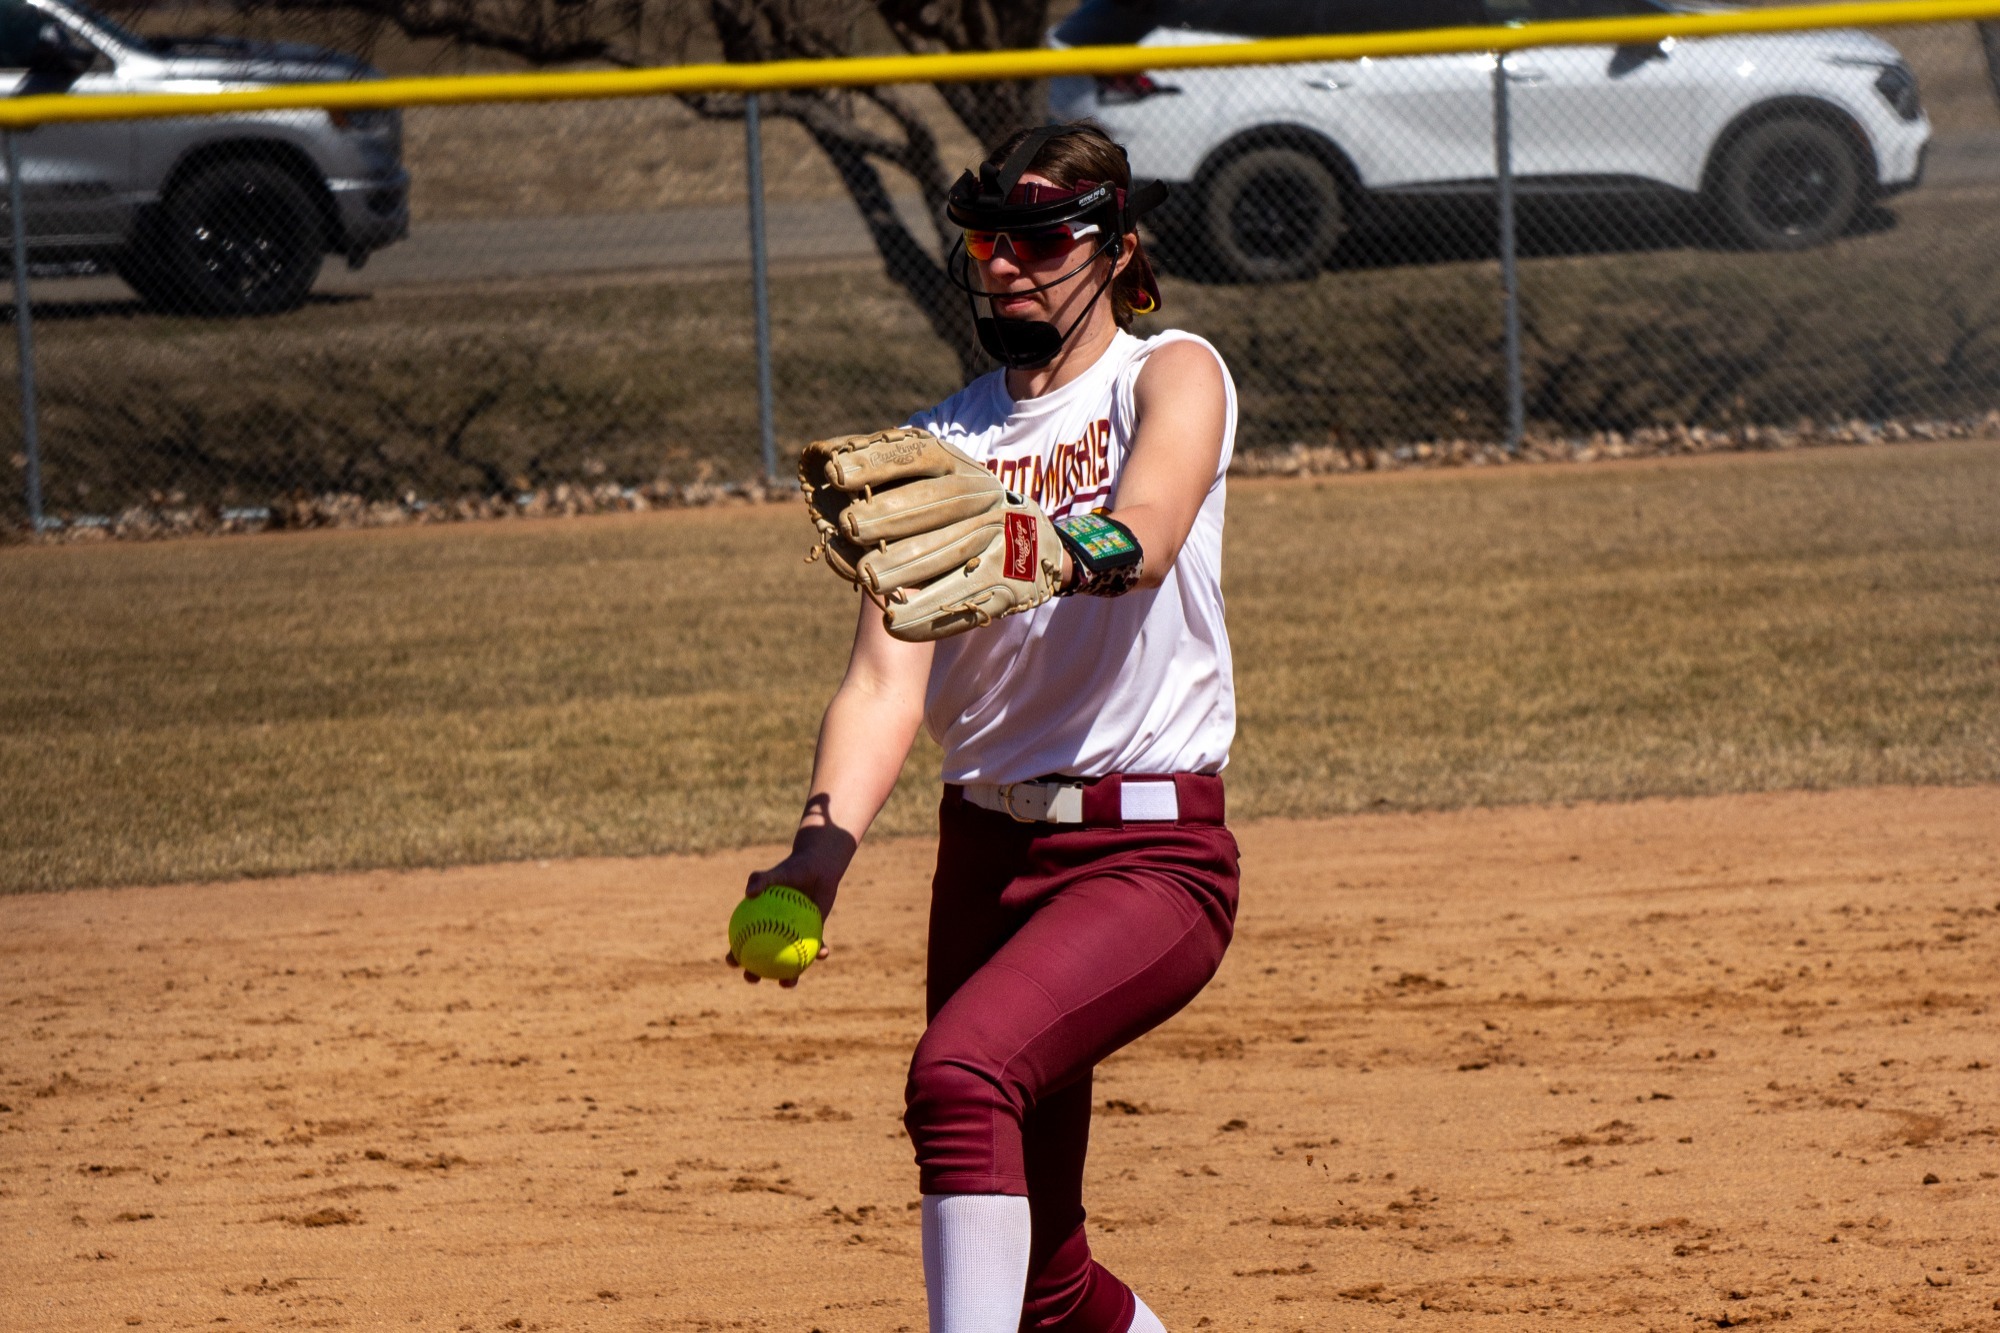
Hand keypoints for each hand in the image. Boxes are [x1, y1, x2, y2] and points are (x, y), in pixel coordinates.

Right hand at [729, 822, 854, 987]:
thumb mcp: (777, 872)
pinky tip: (823, 954)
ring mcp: (794, 937)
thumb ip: (761, 879)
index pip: (741, 942)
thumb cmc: (792, 869)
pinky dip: (819, 952)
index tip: (732, 961)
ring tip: (788, 982)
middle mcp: (775, 933)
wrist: (816, 867)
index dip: (734, 955)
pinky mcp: (813, 935)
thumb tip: (748, 893)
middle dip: (754, 973)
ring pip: (789, 962)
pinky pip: (815, 948)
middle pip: (760, 960)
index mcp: (760, 922)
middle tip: (754, 977)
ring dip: (788, 976)